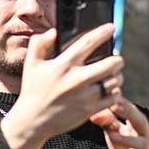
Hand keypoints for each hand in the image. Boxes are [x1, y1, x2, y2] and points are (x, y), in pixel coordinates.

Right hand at [1, 24, 123, 148]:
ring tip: (113, 75)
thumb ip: (39, 43)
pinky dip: (115, 92)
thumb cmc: (33, 90)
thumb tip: (53, 32)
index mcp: (63, 65)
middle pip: (111, 63)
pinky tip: (109, 89)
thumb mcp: (31, 64)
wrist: (32, 121)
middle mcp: (77, 79)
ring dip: (117, 76)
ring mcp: (85, 95)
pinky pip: (113, 97)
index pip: (88, 42)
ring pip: (115, 81)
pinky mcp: (90, 110)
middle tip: (116, 59)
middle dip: (117, 59)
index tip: (111, 27)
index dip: (103, 32)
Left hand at [91, 98, 148, 148]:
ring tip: (112, 134)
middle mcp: (145, 137)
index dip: (123, 102)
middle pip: (141, 122)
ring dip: (127, 138)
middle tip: (116, 105)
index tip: (111, 92)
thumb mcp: (115, 133)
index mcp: (139, 126)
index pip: (133, 110)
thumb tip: (92, 111)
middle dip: (130, 113)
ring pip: (141, 143)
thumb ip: (106, 121)